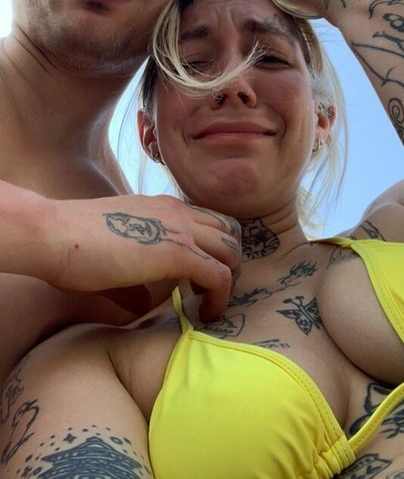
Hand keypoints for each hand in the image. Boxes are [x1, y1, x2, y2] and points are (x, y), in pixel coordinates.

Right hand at [41, 194, 241, 320]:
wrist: (55, 235)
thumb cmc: (71, 247)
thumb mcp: (110, 260)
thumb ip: (131, 281)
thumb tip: (141, 304)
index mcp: (162, 207)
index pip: (206, 221)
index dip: (209, 250)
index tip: (196, 281)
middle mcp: (177, 212)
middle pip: (228, 231)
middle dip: (226, 262)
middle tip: (207, 291)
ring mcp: (180, 230)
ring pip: (231, 250)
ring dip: (226, 279)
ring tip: (206, 303)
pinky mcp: (179, 253)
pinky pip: (220, 276)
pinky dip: (219, 297)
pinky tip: (203, 314)